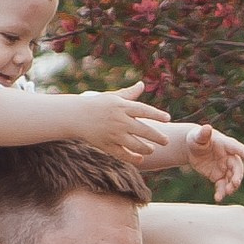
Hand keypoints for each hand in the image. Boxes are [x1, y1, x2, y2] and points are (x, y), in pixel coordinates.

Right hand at [0, 81, 179, 161]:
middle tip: (166, 141)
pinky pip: (122, 154)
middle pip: (143, 129)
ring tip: (152, 150)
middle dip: (156, 136)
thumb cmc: (96, 104)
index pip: (144, 111)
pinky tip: (141, 159)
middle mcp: (119, 121)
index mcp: (122, 107)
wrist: (75, 116)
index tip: (168, 119)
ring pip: (134, 144)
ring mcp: (113, 134)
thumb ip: (129, 93)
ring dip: (146, 148)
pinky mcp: (106, 145)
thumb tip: (142, 84)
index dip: (157, 115)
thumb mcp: (113, 97)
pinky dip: (132, 158)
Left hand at [181, 123, 243, 197]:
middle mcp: (229, 157)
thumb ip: (203, 134)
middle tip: (234, 183)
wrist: (193, 149)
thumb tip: (207, 127)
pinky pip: (222, 186)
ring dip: (231, 186)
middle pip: (237, 167)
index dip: (243, 152)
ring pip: (232, 179)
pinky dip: (221, 192)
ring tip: (226, 192)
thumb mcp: (198, 136)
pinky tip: (218, 198)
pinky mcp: (219, 176)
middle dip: (237, 175)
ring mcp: (225, 168)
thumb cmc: (197, 138)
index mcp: (226, 145)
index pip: (236, 148)